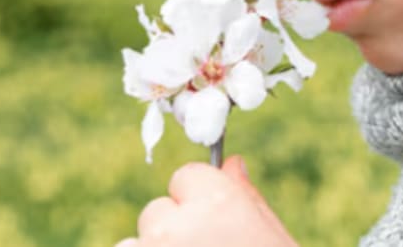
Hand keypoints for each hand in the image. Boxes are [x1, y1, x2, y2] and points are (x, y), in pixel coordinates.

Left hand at [116, 155, 298, 246]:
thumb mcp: (269, 233)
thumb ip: (245, 197)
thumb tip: (232, 164)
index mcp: (217, 201)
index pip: (185, 177)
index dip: (199, 200)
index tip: (213, 221)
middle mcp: (177, 224)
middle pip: (157, 211)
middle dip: (174, 229)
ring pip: (134, 243)